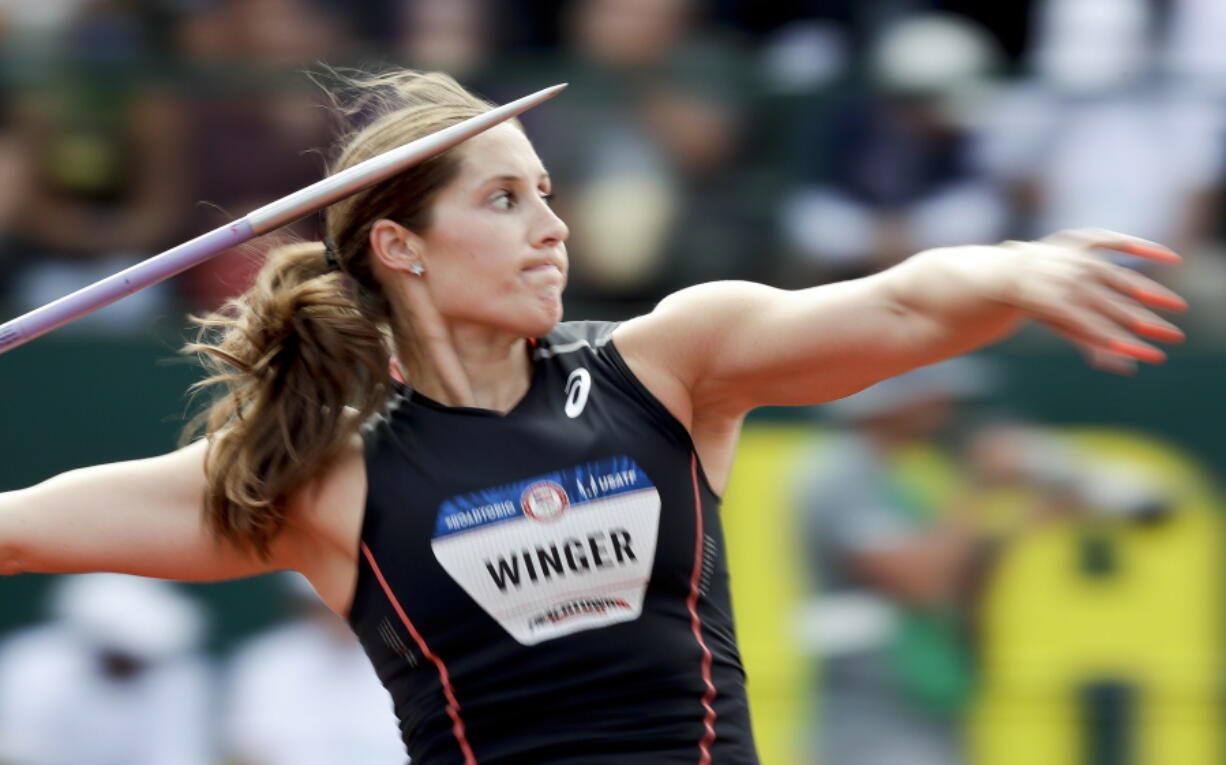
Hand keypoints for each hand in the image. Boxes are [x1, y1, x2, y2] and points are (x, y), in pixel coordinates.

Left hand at [998, 229, 1186, 373]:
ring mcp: (1075, 260)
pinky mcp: (1081, 240)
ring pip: (1120, 279)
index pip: (1101, 332)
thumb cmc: (1040, 302)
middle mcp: (1066, 283)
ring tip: (1178, 306)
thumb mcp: (1059, 324)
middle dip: (1148, 325)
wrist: (1011, 271)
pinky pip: (1113, 240)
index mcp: (1058, 308)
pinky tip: (1171, 257)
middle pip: (1116, 308)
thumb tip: (1123, 368)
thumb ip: (1091, 341)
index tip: (1153, 356)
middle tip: (1177, 338)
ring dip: (1151, 293)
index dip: (1128, 345)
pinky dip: (1142, 247)